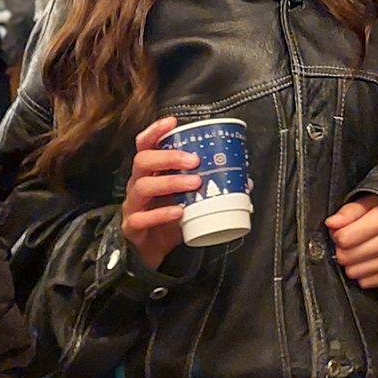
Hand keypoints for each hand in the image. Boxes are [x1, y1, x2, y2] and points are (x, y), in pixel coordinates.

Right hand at [121, 116, 201, 271]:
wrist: (150, 255)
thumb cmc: (168, 221)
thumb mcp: (188, 200)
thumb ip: (210, 188)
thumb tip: (245, 181)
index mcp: (149, 173)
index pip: (145, 145)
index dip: (155, 131)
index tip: (173, 123)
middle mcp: (137, 185)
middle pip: (143, 161)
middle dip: (169, 157)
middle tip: (194, 160)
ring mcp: (132, 206)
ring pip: (143, 186)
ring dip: (170, 182)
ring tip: (194, 184)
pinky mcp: (132, 227)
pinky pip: (142, 218)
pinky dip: (161, 214)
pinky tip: (179, 212)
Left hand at [325, 194, 377, 288]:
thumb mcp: (371, 201)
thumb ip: (349, 211)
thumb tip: (331, 224)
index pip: (344, 238)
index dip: (338, 233)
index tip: (343, 230)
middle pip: (346, 257)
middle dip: (343, 249)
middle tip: (352, 240)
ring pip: (353, 273)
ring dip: (353, 263)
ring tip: (362, 250)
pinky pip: (365, 283)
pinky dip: (364, 273)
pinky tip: (370, 260)